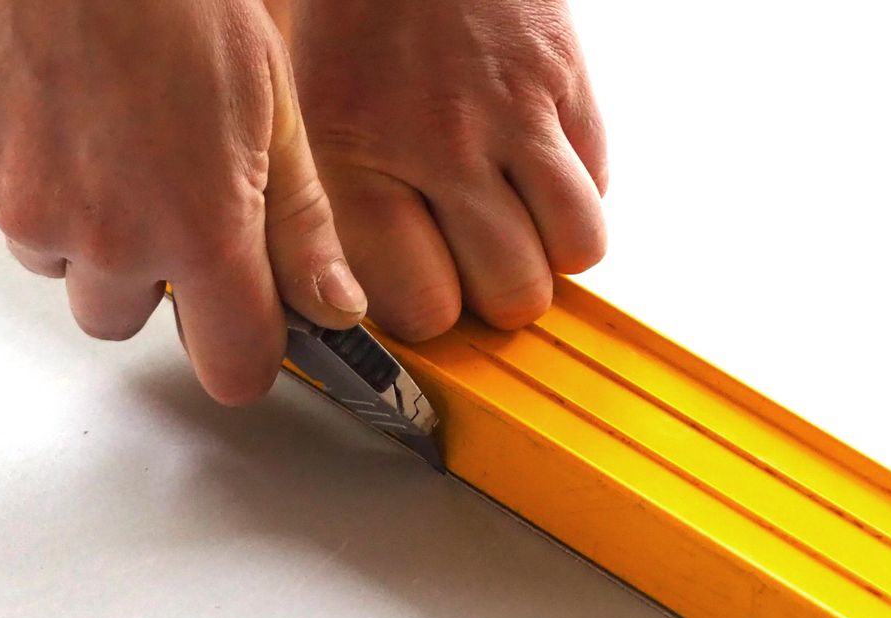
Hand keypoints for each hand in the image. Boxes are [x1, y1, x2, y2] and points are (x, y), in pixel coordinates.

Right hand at [0, 0, 366, 404]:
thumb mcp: (273, 109)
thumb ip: (299, 224)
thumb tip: (333, 305)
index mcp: (201, 230)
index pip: (231, 367)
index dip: (241, 349)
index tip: (242, 325)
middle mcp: (109, 238)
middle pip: (124, 321)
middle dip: (145, 277)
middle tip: (156, 191)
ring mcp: (28, 207)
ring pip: (58, 266)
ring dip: (81, 230)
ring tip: (104, 138)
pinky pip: (1, 210)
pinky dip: (27, 180)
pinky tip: (56, 114)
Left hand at [282, 0, 606, 338]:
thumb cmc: (341, 8)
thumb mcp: (292, 106)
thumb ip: (316, 202)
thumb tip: (334, 288)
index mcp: (353, 157)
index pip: (418, 305)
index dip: (423, 314)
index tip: (418, 294)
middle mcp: (438, 146)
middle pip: (504, 294)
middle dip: (489, 298)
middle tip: (469, 270)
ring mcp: (513, 114)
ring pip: (572, 250)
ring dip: (545, 255)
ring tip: (512, 230)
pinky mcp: (567, 82)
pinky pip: (598, 184)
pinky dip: (574, 198)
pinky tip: (534, 176)